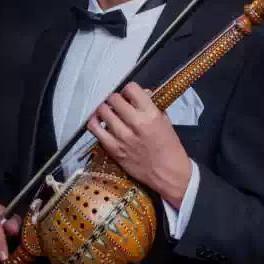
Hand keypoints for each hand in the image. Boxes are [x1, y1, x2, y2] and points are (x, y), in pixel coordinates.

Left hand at [86, 82, 191, 208]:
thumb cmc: (170, 147)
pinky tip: (98, 122)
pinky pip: (95, 129)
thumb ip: (152, 106)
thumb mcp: (165, 121)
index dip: (128, 90)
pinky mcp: (113, 149)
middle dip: (115, 100)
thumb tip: (141, 93)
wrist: (168, 174)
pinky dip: (94, 122)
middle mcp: (135, 123)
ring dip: (105, 110)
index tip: (129, 96)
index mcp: (151, 114)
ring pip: (102, 111)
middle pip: (114, 99)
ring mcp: (122, 136)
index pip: (131, 89)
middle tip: (118, 105)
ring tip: (109, 113)